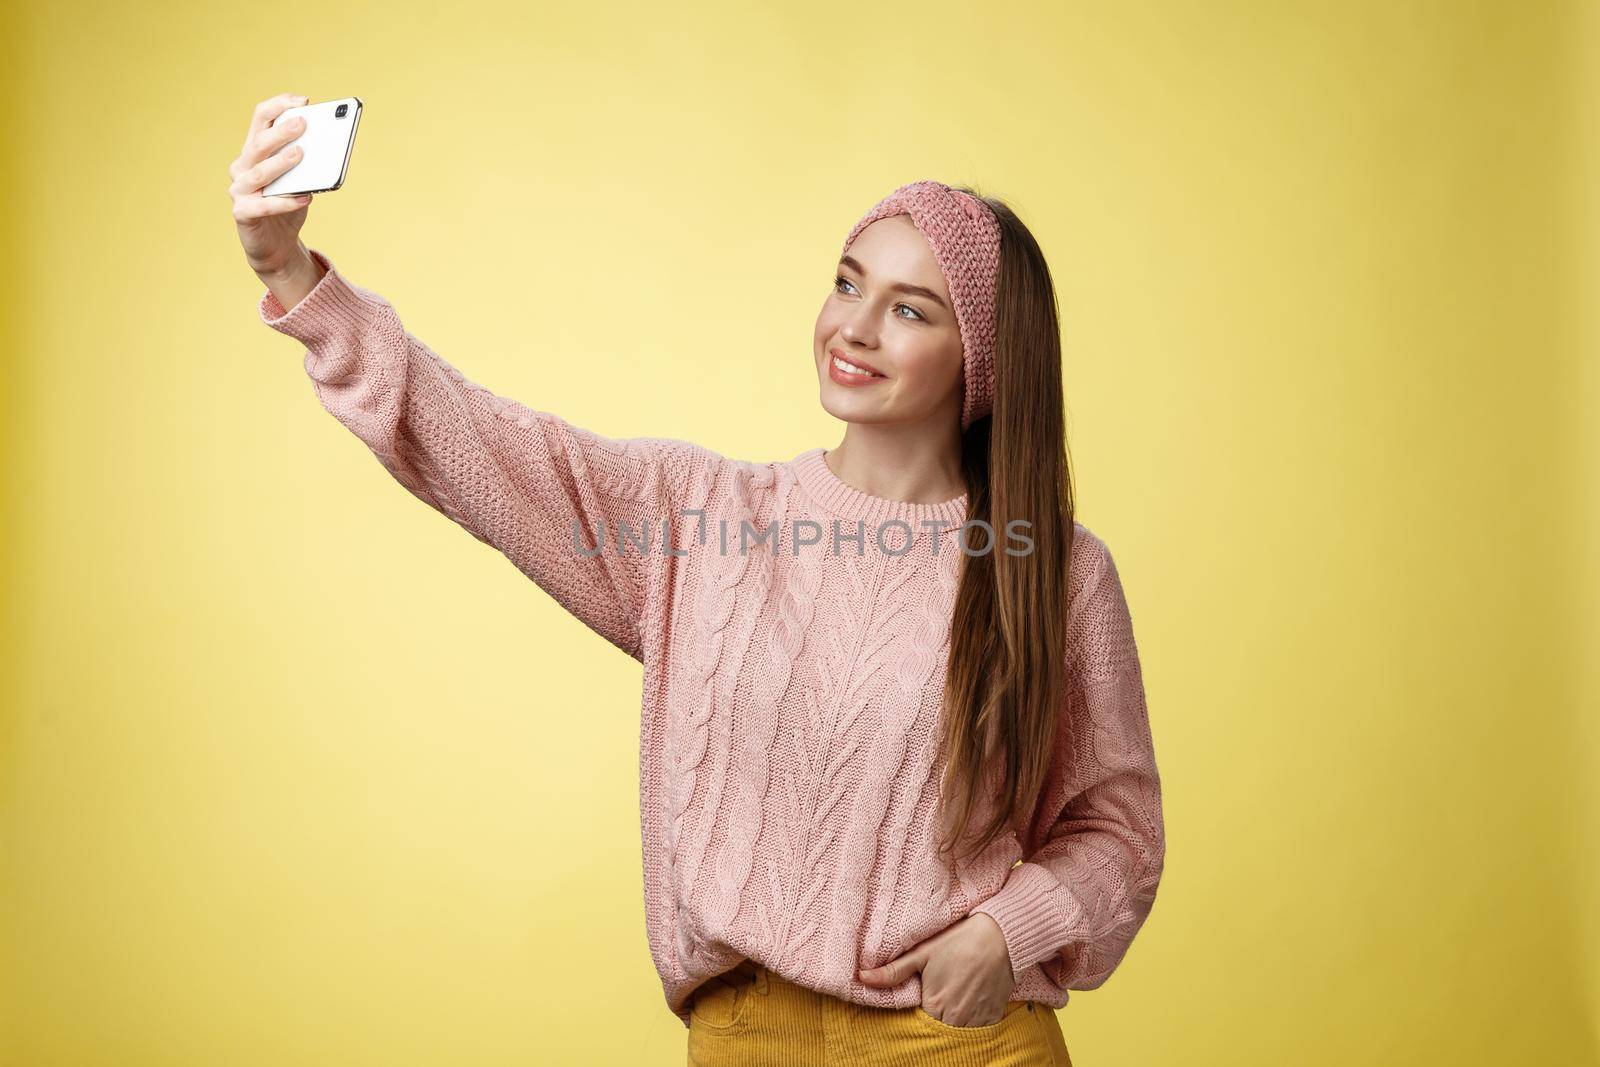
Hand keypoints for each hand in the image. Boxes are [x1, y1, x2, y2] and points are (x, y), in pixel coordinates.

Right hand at [229, 93, 316, 277]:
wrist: (276, 245)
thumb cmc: (287, 206)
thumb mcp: (299, 181)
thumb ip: (307, 165)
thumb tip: (326, 148)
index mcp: (254, 152)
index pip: (260, 119)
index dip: (278, 106)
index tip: (302, 100)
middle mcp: (242, 167)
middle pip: (259, 143)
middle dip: (281, 132)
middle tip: (303, 123)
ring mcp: (239, 191)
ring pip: (259, 172)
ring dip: (281, 162)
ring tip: (301, 155)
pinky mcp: (243, 214)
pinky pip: (264, 206)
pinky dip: (286, 202)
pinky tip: (307, 199)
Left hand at [858, 913, 1016, 1026]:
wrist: (1001, 936)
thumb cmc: (959, 941)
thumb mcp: (922, 953)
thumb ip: (893, 971)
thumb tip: (861, 978)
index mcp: (935, 1005)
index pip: (918, 1028)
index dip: (914, 1022)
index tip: (914, 1011)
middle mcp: (956, 1018)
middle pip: (938, 1034)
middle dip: (932, 1027)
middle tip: (932, 1007)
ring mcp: (977, 1020)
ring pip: (958, 1035)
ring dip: (951, 1028)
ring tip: (948, 1008)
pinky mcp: (993, 1017)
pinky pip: (978, 1032)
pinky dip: (971, 1026)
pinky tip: (966, 1009)